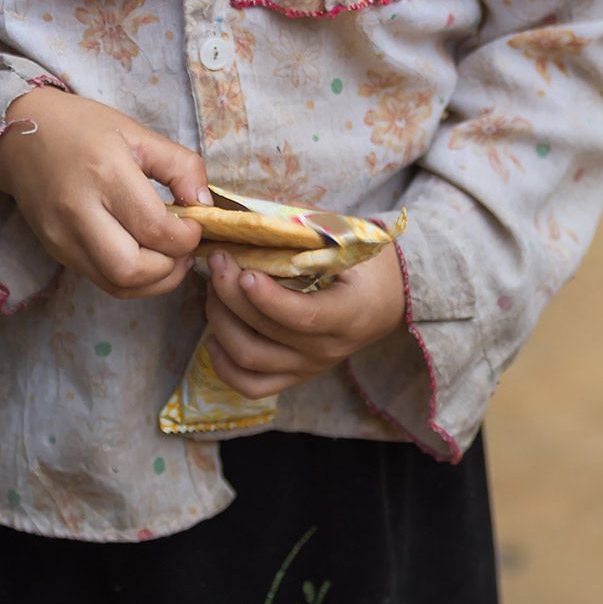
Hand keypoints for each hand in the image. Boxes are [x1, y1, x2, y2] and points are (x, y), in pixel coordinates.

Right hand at [0, 85, 209, 299]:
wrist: (16, 136)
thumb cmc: (80, 127)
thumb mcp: (136, 133)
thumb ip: (179, 166)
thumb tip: (205, 205)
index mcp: (105, 174)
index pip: (155, 229)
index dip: (186, 237)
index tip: (195, 225)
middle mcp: (79, 212)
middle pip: (131, 270)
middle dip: (170, 269)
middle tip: (183, 249)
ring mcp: (62, 237)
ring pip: (116, 286)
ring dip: (153, 282)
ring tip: (168, 257)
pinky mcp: (56, 251)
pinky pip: (100, 281)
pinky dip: (129, 279)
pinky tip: (143, 257)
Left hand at [203, 243, 406, 396]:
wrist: (389, 298)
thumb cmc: (366, 262)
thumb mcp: (349, 240)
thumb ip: (308, 232)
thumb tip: (254, 218)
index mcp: (347, 314)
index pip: (303, 317)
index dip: (268, 299)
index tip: (244, 273)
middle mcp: (326, 349)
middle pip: (265, 334)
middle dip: (230, 294)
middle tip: (217, 260)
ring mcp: (309, 367)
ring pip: (250, 360)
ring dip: (220, 322)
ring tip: (213, 288)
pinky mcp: (295, 375)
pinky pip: (252, 386)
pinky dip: (224, 366)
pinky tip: (213, 337)